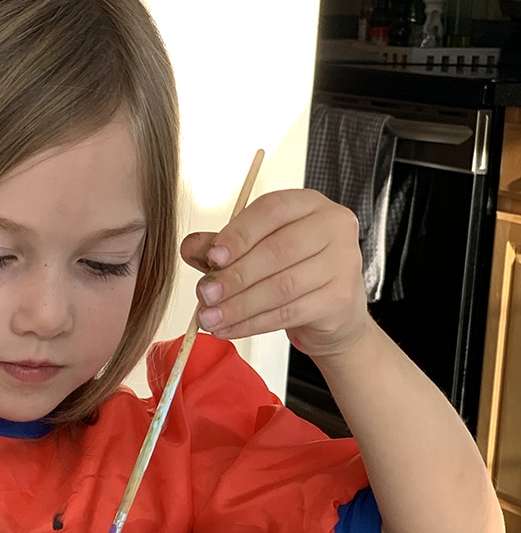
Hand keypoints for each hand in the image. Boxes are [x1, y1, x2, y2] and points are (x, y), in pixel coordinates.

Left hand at [179, 189, 368, 357]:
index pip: (271, 210)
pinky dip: (252, 324)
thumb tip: (188, 247)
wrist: (333, 310)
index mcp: (308, 203)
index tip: (212, 257)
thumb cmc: (289, 270)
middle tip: (204, 295)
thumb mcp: (253, 251)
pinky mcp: (341, 299)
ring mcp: (344, 263)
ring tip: (209, 318)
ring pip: (282, 286)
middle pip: (278, 250)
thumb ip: (221, 246)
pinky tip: (228, 329)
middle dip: (235, 276)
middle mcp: (333, 226)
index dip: (238, 234)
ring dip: (239, 306)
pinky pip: (289, 313)